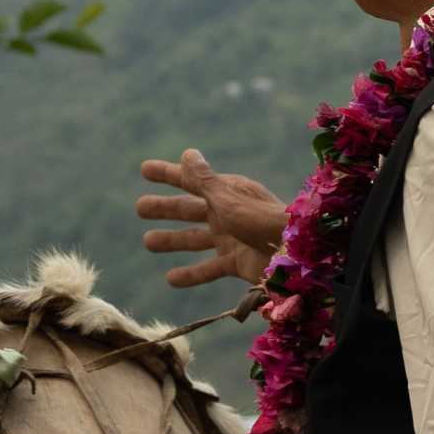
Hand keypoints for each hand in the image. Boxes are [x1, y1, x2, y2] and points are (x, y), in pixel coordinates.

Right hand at [136, 148, 287, 291]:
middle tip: (140, 207)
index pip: (190, 180)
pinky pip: (208, 269)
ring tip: (148, 242)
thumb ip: (204, 180)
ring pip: (194, 239)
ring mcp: (232, 239)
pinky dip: (190, 274)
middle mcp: (228, 213)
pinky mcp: (237, 263)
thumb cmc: (261, 221)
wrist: (294, 256)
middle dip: (164, 208)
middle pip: (188, 210)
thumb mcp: (227, 198)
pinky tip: (170, 279)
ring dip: (171, 240)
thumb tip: (187, 154)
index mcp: (227, 192)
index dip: (167, 174)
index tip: (144, 170)